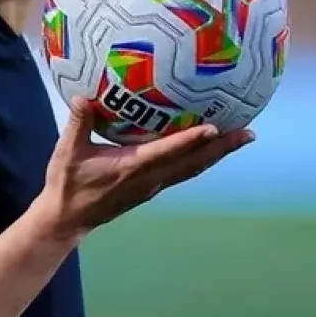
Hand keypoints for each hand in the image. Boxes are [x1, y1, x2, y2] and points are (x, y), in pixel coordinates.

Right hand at [35, 97, 254, 239]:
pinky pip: (183, 171)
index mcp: (133, 167)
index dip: (191, 140)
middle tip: (249, 133)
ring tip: (240, 138)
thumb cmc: (67, 185)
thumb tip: (83, 96)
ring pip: (192, 169)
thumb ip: (78, 123)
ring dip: (217, 154)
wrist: (67, 220)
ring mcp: (153, 186)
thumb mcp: (67, 152)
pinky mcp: (151, 188)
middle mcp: (150, 178)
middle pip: (194, 163)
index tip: (215, 128)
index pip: (168, 151)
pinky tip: (208, 148)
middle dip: (222, 148)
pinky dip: (200, 158)